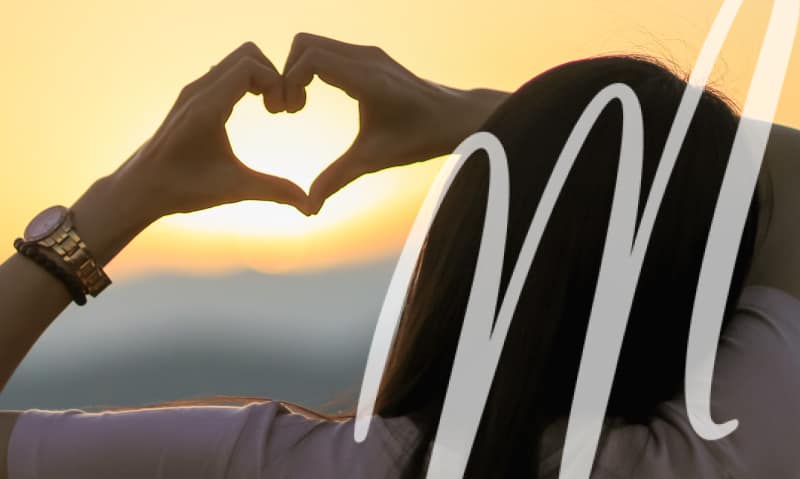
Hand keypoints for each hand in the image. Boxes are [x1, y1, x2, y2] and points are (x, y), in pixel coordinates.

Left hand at [113, 42, 309, 220]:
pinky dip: (247, 82)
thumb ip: (275, 192)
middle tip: (280, 108)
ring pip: (236, 61)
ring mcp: (193, 91)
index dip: (276, 82)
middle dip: (272, 75)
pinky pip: (226, 72)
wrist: (140, 188)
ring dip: (260, 77)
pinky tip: (254, 110)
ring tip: (271, 109)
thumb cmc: (183, 189)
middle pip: (246, 55)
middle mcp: (198, 91)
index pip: (250, 66)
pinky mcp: (192, 96)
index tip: (282, 112)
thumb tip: (311, 208)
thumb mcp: (235, 189)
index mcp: (207, 107)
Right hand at [282, 33, 507, 213]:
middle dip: (288, 72)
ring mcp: (369, 54)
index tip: (290, 112)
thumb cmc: (420, 138)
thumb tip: (310, 208)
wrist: (456, 119)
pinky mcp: (370, 57)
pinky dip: (312, 69)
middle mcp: (366, 58)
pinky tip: (315, 99)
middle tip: (290, 108)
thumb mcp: (375, 160)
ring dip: (299, 70)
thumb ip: (338, 179)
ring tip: (299, 106)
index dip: (289, 80)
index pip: (311, 58)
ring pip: (315, 44)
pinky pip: (329, 51)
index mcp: (367, 78)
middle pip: (305, 43)